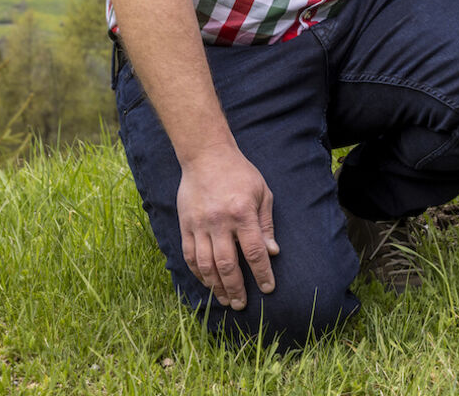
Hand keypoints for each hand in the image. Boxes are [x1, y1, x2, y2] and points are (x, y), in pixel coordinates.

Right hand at [175, 147, 278, 309]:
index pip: (254, 252)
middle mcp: (219, 221)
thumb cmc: (239, 173)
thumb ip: (266, 223)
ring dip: (216, 286)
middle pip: (228, 265)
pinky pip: (190, 255)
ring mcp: (199, 224)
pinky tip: (207, 282)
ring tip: (225, 299)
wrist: (206, 155)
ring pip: (206, 264)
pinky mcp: (185, 224)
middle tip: (241, 304)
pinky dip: (198, 272)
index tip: (268, 288)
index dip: (262, 273)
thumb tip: (272, 252)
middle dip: (236, 288)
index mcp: (242, 213)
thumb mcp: (261, 192)